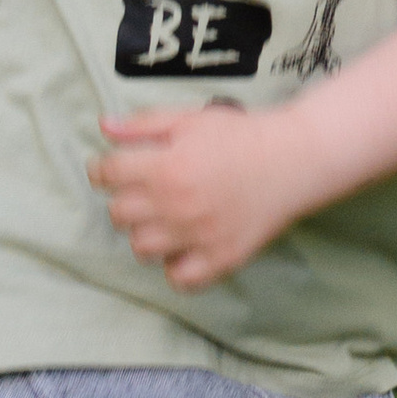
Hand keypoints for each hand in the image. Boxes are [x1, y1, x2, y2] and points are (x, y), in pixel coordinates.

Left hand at [89, 101, 295, 289]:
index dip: (102, 170)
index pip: (108, 175)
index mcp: (166, 167)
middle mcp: (176, 205)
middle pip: (118, 214)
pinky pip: (179, 278)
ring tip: (163, 219)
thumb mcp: (190, 119)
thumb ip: (143, 125)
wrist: (294, 159)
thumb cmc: (241, 135)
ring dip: (145, 232)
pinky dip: (175, 267)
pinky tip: (183, 248)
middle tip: (144, 192)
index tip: (112, 170)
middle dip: (125, 199)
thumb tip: (103, 126)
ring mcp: (198, 236)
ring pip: (141, 248)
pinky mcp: (221, 258)